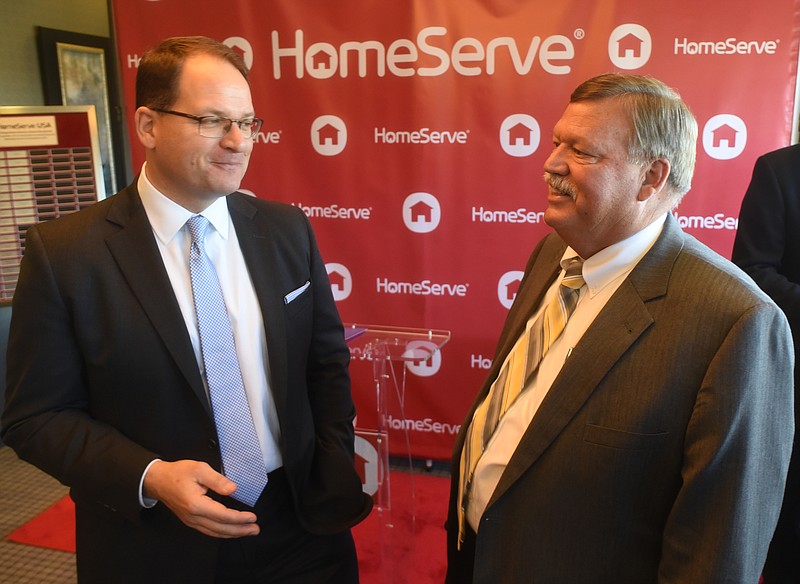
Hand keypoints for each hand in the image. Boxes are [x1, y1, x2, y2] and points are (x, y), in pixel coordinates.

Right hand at [143, 459, 259, 538]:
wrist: (158, 481)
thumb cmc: (178, 473)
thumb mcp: (199, 469)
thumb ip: (217, 480)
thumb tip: (233, 489)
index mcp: (196, 504)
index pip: (222, 515)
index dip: (239, 518)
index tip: (252, 517)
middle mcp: (193, 516)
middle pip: (220, 528)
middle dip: (240, 530)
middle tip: (256, 529)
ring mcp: (191, 521)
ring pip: (215, 532)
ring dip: (233, 534)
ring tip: (248, 531)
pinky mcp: (190, 521)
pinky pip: (209, 530)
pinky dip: (222, 532)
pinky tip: (231, 530)